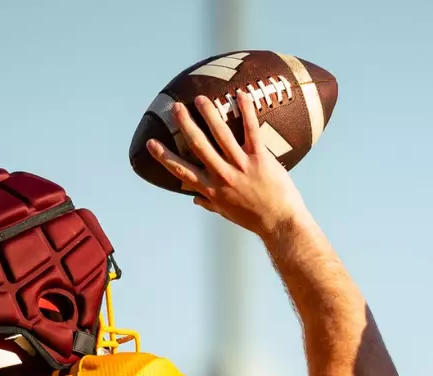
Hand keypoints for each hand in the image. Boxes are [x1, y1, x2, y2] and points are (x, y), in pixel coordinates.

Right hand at [147, 90, 310, 239]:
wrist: (280, 223)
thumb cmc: (254, 219)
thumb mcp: (227, 213)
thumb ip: (210, 203)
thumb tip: (195, 199)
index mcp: (211, 189)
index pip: (181, 170)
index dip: (164, 156)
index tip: (151, 143)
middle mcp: (222, 175)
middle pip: (198, 144)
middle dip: (185, 124)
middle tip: (175, 107)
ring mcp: (241, 165)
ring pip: (221, 134)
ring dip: (209, 113)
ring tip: (201, 98)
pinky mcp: (260, 158)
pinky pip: (251, 130)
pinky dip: (246, 111)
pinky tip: (241, 95)